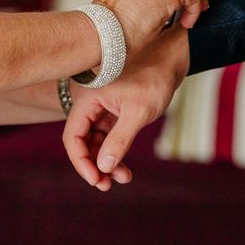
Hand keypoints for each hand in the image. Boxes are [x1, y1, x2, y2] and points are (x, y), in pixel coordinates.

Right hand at [62, 27, 189, 190]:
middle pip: (82, 141)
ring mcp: (102, 107)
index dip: (81, 161)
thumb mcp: (138, 112)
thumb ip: (119, 140)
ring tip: (124, 178)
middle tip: (107, 186)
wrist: (171, 59)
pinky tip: (125, 168)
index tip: (96, 180)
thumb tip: (103, 167)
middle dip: (94, 165)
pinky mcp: (114, 110)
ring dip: (106, 162)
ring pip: (96, 142)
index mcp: (88, 98)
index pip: (72, 136)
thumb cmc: (154, 78)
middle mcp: (90, 103)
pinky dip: (116, 152)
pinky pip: (108, 137)